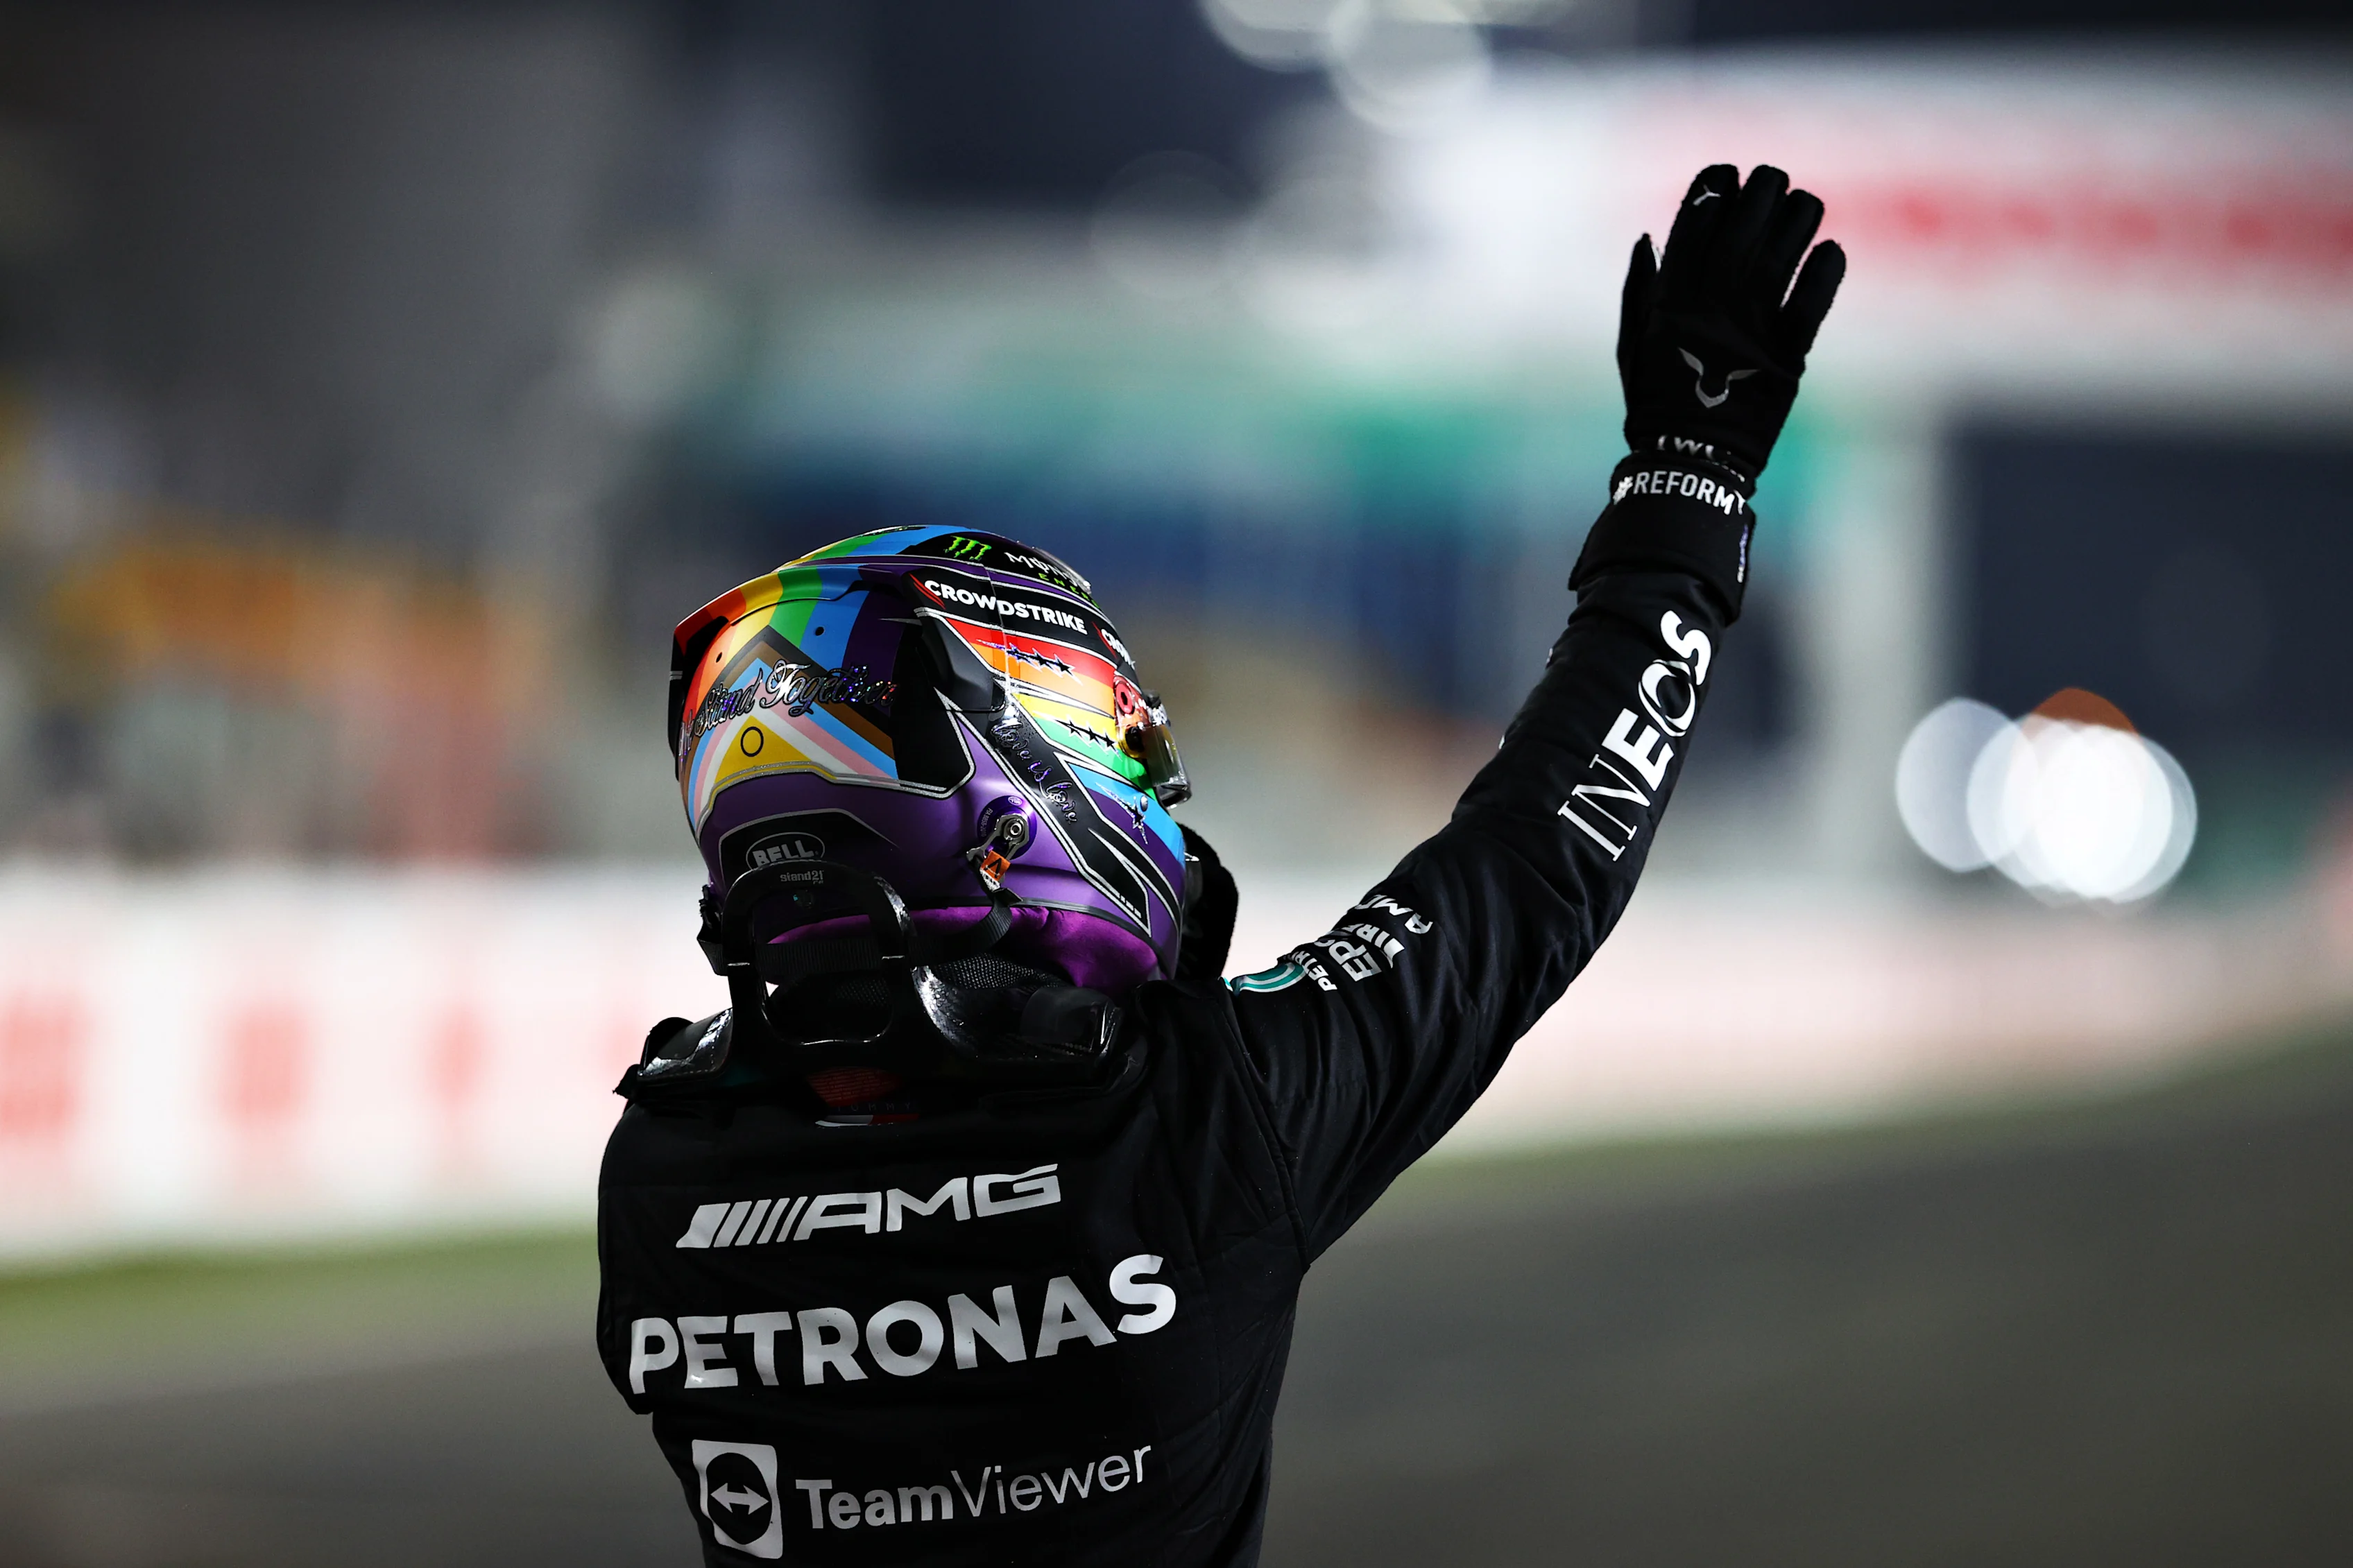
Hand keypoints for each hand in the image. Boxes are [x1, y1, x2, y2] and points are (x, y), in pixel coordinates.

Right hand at [1617, 164, 1844, 483]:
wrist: (1689, 458)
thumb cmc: (1655, 401)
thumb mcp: (1630, 345)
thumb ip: (1638, 291)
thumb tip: (1647, 238)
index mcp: (1671, 302)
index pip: (1694, 227)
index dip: (1712, 191)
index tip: (1725, 173)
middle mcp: (1711, 308)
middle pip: (1743, 230)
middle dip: (1760, 193)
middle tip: (1771, 178)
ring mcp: (1750, 330)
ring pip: (1781, 256)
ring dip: (1797, 220)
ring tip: (1805, 203)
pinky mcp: (1786, 356)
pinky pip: (1811, 304)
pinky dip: (1824, 272)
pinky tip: (1830, 249)